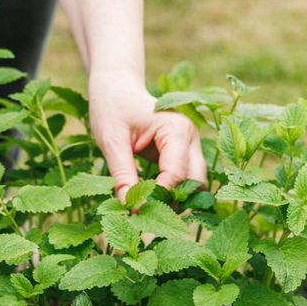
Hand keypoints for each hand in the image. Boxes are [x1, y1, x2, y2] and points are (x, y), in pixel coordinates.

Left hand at [89, 70, 207, 202]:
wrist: (116, 89)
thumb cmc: (112, 108)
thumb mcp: (111, 140)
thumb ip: (122, 173)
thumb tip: (129, 208)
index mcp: (176, 129)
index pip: (176, 174)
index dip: (158, 196)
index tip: (135, 212)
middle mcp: (191, 138)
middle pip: (195, 183)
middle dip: (172, 202)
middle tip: (143, 216)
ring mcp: (190, 146)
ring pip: (194, 185)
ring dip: (174, 201)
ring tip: (144, 211)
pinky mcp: (183, 155)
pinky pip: (185, 181)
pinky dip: (170, 194)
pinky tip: (148, 202)